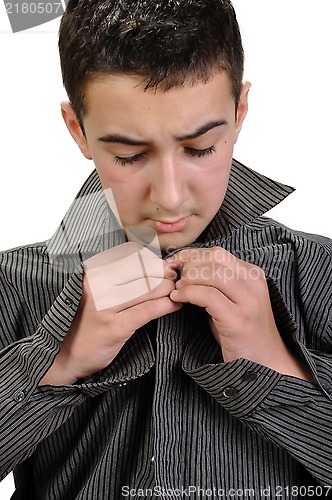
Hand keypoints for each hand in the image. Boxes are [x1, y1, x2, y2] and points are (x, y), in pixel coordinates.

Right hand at [39, 242, 179, 384]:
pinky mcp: (116, 327)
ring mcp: (106, 306)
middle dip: (164, 273)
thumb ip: (117, 277)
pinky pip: (149, 310)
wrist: (66, 354)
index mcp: (93, 274)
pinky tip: (175, 305)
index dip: (152, 259)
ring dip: (169, 289)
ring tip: (175, 293)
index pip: (131, 255)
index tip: (163, 266)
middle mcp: (98, 286)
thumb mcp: (95, 292)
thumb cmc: (86, 321)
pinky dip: (167, 305)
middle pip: (143, 269)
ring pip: (149, 288)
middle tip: (174, 280)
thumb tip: (153, 265)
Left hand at [169, 247, 312, 380]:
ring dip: (188, 279)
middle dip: (188, 264)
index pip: (218, 253)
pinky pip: (208, 295)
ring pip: (212, 273)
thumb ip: (217, 283)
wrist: (267, 364)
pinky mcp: (238, 320)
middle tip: (174, 277)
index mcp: (254, 275)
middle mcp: (254, 284)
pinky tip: (178, 299)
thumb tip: (186, 268)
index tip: (176, 263)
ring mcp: (248, 301)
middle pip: (215, 258)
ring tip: (177, 290)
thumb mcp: (234, 300)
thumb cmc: (243, 333)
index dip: (192, 255)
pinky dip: (188, 294)